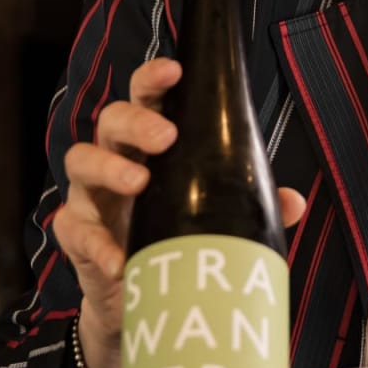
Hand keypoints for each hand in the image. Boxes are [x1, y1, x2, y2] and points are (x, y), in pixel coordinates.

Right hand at [55, 57, 304, 367]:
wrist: (140, 296)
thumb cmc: (178, 236)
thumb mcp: (218, 218)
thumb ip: (251, 206)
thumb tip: (294, 201)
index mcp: (148, 145)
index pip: (145, 98)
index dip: (153, 80)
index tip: (174, 71)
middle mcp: (114, 159)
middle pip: (110, 120)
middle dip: (136, 121)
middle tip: (165, 137)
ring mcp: (90, 195)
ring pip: (80, 161)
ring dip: (109, 167)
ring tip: (139, 181)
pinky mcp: (76, 235)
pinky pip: (73, 229)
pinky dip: (96, 243)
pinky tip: (120, 257)